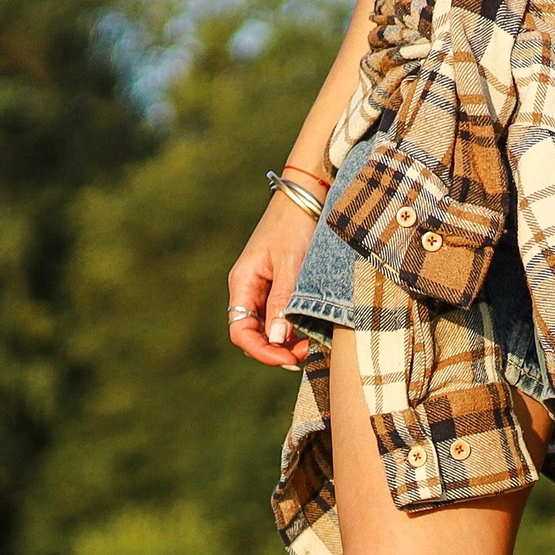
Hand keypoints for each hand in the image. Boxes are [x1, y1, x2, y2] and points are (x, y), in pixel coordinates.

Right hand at [228, 190, 319, 369]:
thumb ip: (282, 302)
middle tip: (308, 353)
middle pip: (254, 335)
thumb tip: (275, 340)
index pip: (241, 332)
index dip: (261, 352)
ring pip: (269, 329)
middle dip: (277, 350)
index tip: (287, 360)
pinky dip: (295, 328)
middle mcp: (249, 289)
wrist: (308, 195)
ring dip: (288, 342)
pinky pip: (282, 316)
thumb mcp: (291, 264)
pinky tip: (313, 329)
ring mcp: (264, 288)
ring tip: (314, 343)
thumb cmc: (296, 224)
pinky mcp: (280, 285)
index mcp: (243, 283)